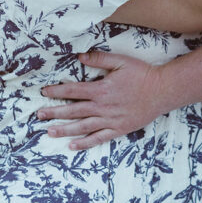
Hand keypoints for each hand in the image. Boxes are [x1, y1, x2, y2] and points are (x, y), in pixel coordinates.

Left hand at [36, 51, 167, 148]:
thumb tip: (80, 57)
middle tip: (39, 116)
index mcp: (101, 89)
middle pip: (74, 110)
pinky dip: (85, 143)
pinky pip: (99, 138)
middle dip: (55, 112)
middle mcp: (103, 106)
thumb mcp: (121, 61)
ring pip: (83, 126)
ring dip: (65, 129)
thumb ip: (99, 59)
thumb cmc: (142, 74)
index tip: (44, 93)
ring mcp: (110, 120)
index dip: (57, 92)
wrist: (162, 91)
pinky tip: (72, 146)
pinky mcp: (118, 129)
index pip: (73, 90)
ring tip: (50, 132)